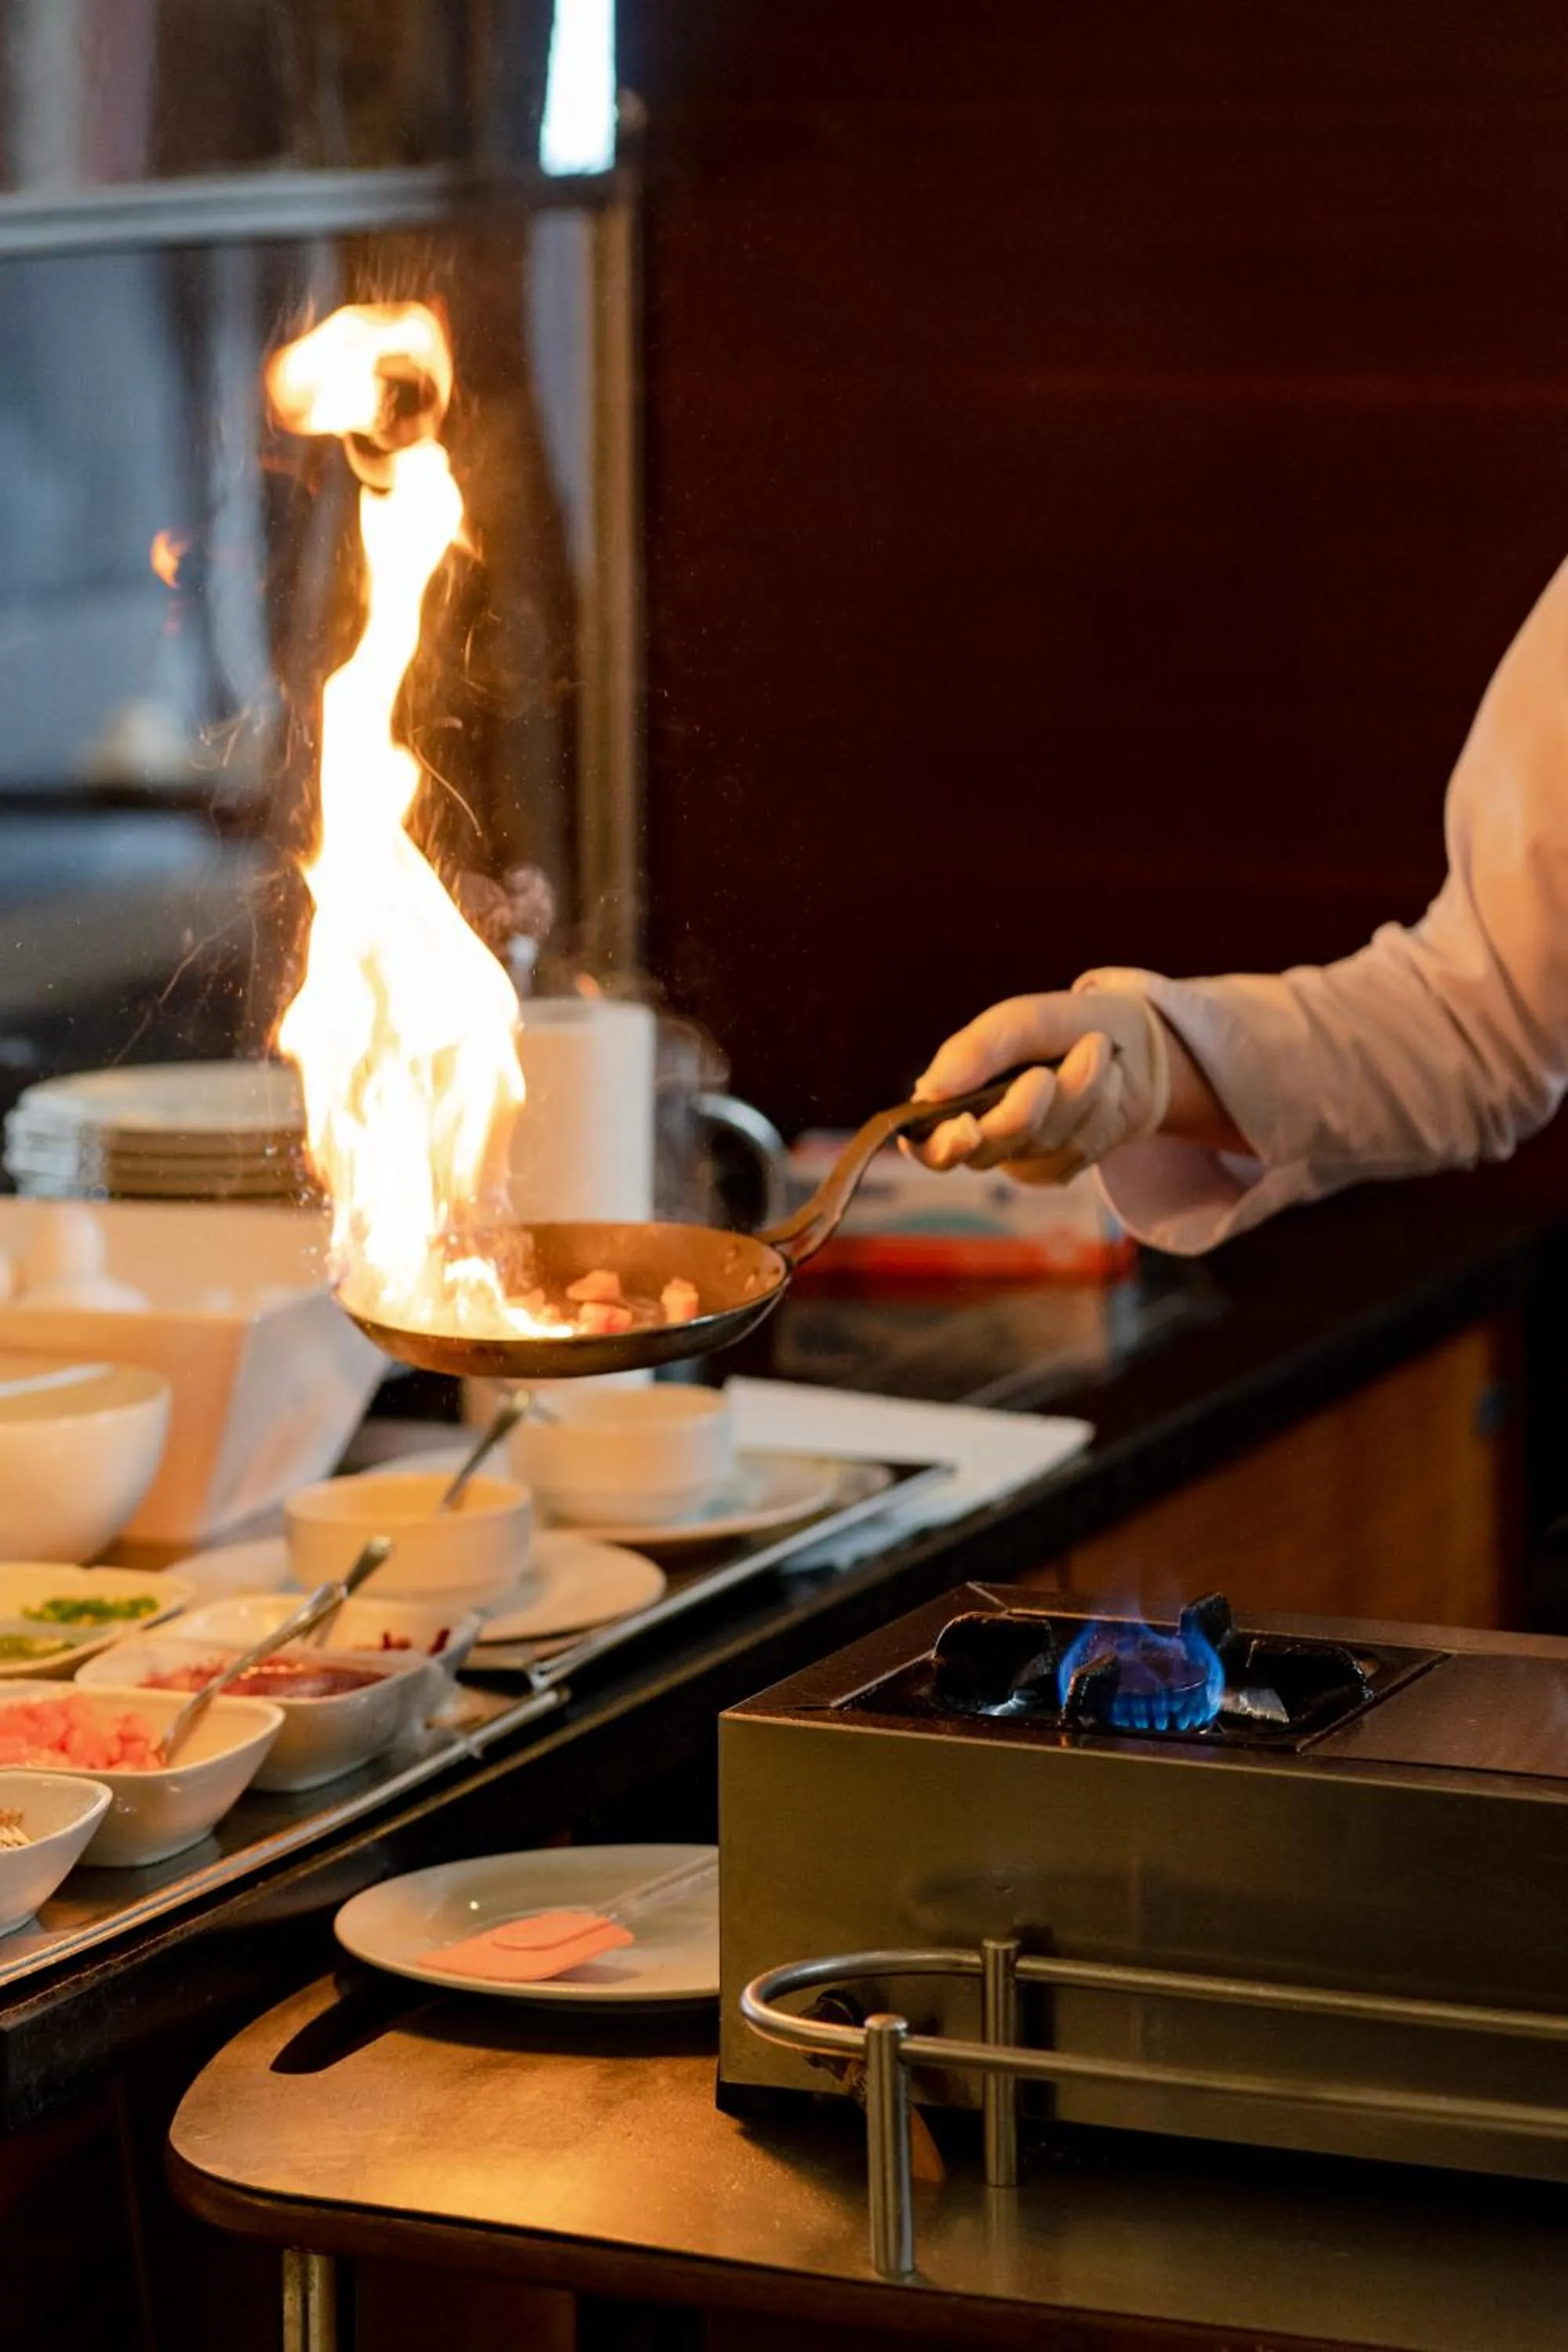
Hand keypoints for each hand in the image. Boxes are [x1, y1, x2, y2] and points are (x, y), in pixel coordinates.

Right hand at [910, 983, 1173, 1182]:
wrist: (1129, 1040)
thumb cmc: (1057, 1028)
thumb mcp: (1017, 1022)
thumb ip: (974, 1050)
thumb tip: (928, 1091)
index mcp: (952, 1100)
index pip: (925, 1145)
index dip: (940, 1145)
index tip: (968, 1126)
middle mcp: (980, 1136)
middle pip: (989, 1147)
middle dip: (1023, 1110)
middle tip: (1045, 1074)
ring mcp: (1021, 1157)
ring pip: (1041, 1143)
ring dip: (1077, 1092)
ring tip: (1096, 1049)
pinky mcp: (1060, 1168)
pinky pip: (1077, 1150)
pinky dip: (1099, 1109)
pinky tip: (1106, 1083)